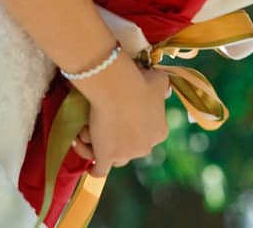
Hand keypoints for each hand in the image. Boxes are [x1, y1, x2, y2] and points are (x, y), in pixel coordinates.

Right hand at [74, 56, 170, 176]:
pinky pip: (100, 171)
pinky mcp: (107, 158)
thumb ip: (163, 86)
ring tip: (88, 135)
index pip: (148, 135)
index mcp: (160, 131)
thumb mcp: (158, 80)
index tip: (122, 119)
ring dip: (103, 149)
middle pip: (132, 150)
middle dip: (119, 141)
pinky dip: (95, 169)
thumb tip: (164, 89)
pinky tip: (90, 167)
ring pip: (115, 160)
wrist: (117, 88)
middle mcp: (145, 147)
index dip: (134, 129)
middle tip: (104, 126)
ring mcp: (126, 155)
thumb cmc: (137, 81)